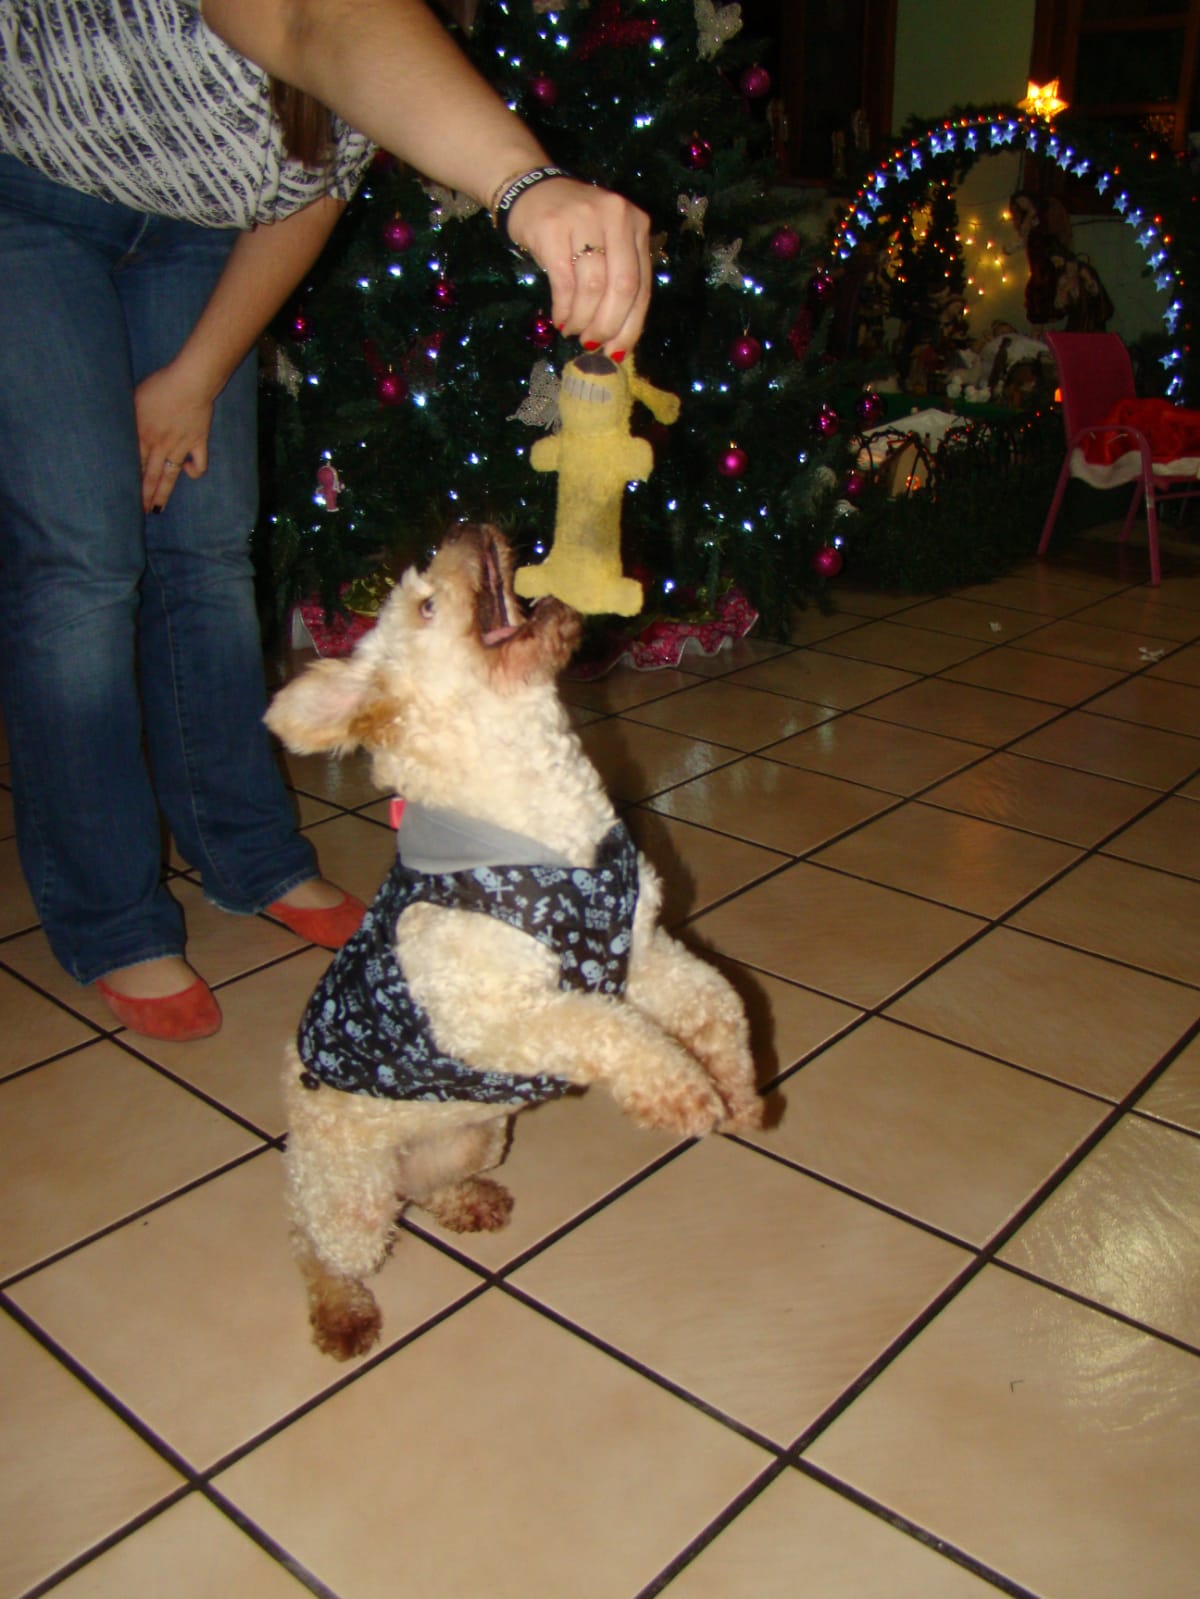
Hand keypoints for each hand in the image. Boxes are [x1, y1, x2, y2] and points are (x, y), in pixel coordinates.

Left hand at [133, 363, 213, 512]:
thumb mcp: (134, 398)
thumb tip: (118, 430)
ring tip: (158, 508)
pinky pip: (199, 465)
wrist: (190, 382)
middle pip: (150, 476)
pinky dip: (194, 472)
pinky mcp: (199, 442)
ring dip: (163, 494)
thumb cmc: (160, 386)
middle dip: (144, 496)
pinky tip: (188, 472)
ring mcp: (181, 447)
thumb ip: (127, 417)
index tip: (121, 496)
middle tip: (138, 513)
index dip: (128, 482)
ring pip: (170, 476)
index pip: (133, 465)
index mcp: (143, 435)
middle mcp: (161, 446)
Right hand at [505, 178, 650, 357]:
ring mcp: (584, 219)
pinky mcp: (553, 228)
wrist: (531, 190)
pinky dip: (564, 309)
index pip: (643, 285)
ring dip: (583, 320)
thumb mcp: (606, 243)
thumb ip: (618, 280)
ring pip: (593, 288)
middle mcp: (616, 217)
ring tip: (573, 330)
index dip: (631, 325)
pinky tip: (560, 318)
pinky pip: (564, 282)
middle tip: (593, 344)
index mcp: (636, 225)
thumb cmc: (573, 226)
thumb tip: (618, 339)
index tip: (618, 352)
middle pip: (622, 287)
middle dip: (608, 325)